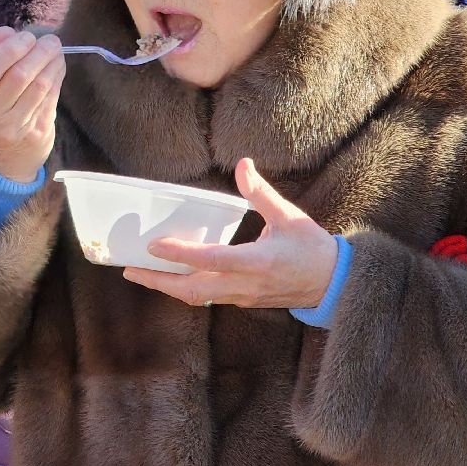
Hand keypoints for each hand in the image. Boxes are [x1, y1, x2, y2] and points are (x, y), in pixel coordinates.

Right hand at [0, 27, 63, 183]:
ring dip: (52, 64)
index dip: (11, 49)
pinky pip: (50, 99)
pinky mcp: (37, 133)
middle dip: (38, 53)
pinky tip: (58, 67)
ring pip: (39, 87)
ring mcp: (14, 126)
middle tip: (50, 40)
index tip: (27, 37)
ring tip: (56, 50)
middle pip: (19, 76)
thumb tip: (8, 31)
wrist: (2, 160)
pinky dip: (57, 78)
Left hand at [121, 158, 338, 309]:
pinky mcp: (243, 300)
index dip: (181, 254)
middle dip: (160, 281)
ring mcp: (244, 296)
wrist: (336, 285)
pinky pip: (208, 297)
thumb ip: (261, 193)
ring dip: (168, 287)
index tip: (154, 245)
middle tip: (131, 269)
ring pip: (199, 297)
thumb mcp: (290, 216)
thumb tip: (243, 165)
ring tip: (141, 274)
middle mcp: (246, 284)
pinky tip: (171, 278)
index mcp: (258, 262)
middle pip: (195, 289)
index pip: (212, 260)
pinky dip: (185, 289)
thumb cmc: (313, 249)